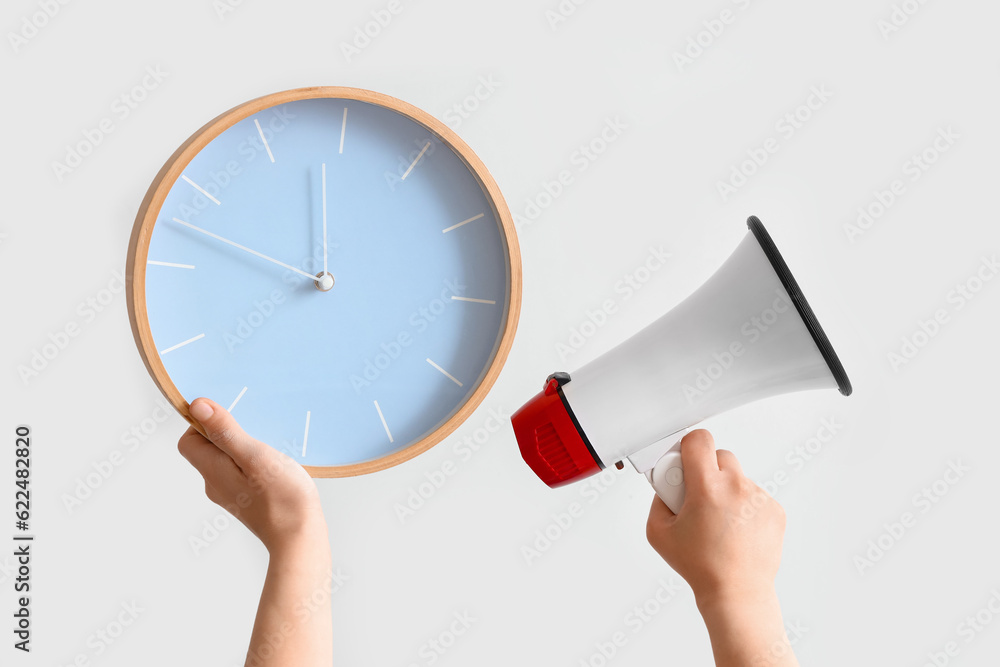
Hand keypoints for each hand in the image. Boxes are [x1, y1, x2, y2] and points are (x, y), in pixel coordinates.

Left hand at [177, 397, 325, 553]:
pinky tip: (276, 466)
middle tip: (256, 429)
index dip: (203, 423)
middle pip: (208, 450)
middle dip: (228, 433)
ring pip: (227, 461)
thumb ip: (225, 431)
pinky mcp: (248, 502)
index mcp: (212, 471)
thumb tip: (197, 406)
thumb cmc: (282, 497)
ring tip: (270, 448)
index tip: (230, 417)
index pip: (189, 441)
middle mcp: (216, 485)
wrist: (300, 538)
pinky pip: (242, 474)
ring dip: (244, 448)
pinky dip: (254, 463)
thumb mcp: (255, 455)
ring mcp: (232, 495)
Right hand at [645, 429, 796, 666]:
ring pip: (738, 478)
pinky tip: (735, 530)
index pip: (699, 440)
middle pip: (720, 455)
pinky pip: (754, 496)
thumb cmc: (699, 566)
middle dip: (707, 470)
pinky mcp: (774, 510)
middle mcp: (736, 487)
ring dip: (727, 490)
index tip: (684, 460)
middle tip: (698, 495)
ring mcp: (759, 498)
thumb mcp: (657, 532)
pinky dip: (744, 507)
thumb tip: (667, 485)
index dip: (688, 446)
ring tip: (718, 522)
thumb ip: (658, 500)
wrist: (736, 592)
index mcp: (707, 487)